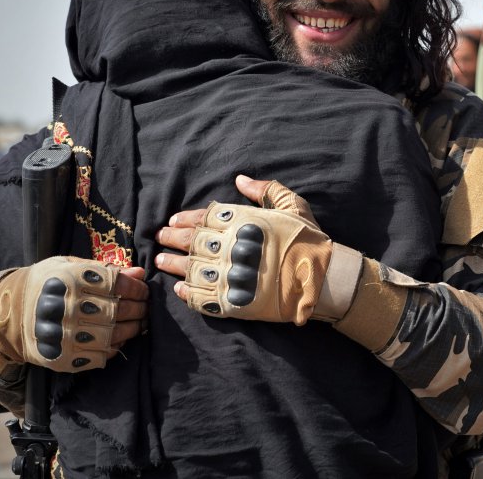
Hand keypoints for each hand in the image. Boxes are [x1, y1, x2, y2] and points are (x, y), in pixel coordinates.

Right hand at [0, 258, 147, 373]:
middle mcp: (67, 307)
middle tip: (145, 309)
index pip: (118, 284)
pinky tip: (117, 340)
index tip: (144, 291)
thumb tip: (140, 272)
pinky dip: (114, 348)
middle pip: (119, 310)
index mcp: (71, 279)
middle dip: (140, 309)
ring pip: (114, 334)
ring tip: (137, 324)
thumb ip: (106, 269)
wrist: (8, 314)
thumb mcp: (70, 266)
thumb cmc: (46, 283)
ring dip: (132, 329)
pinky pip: (100, 355)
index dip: (138, 289)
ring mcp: (64, 334)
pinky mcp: (62, 356)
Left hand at [155, 175, 336, 325]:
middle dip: (170, 239)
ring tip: (160, 262)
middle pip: (190, 241)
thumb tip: (239, 180)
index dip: (184, 219)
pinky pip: (201, 299)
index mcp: (242, 222)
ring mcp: (229, 275)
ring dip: (171, 265)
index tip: (173, 221)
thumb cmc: (309, 238)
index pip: (202, 218)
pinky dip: (187, 294)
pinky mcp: (233, 302)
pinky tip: (181, 289)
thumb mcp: (292, 205)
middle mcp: (230, 246)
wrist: (323, 278)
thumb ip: (264, 190)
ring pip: (189, 269)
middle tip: (159, 239)